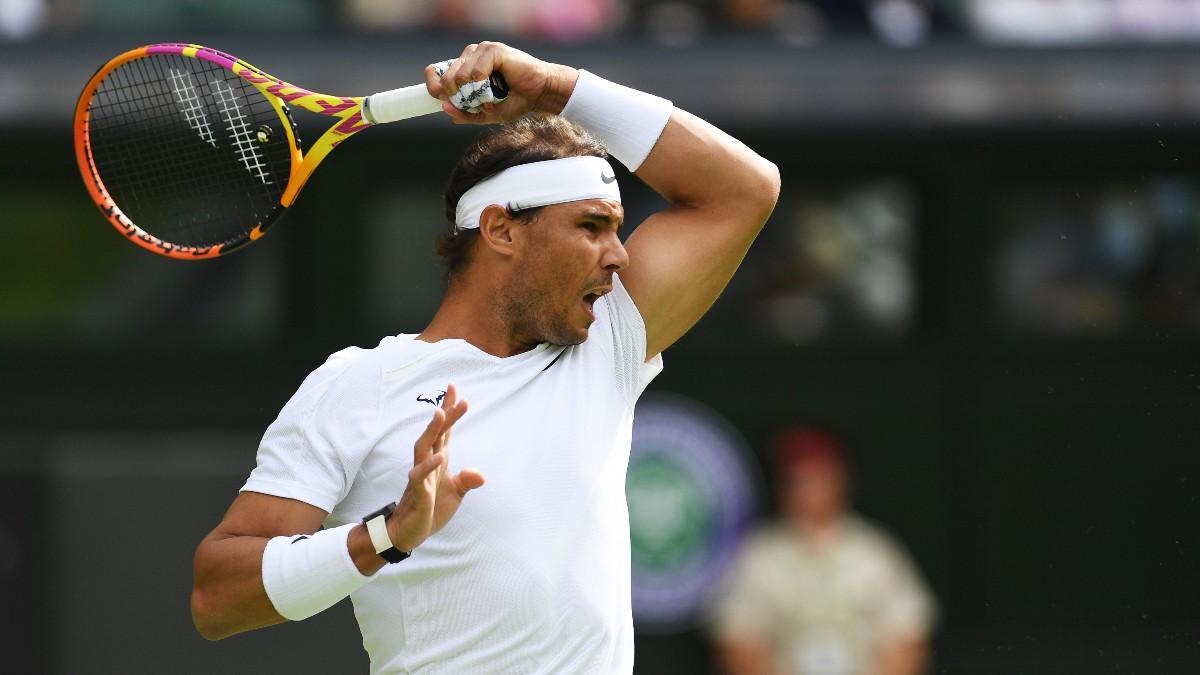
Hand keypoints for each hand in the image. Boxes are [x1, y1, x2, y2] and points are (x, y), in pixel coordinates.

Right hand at [387, 383, 484, 551]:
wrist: (409, 532)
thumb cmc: (430, 509)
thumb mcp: (456, 494)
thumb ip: (466, 480)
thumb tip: (480, 474)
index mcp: (438, 460)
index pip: (445, 431)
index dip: (449, 410)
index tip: (454, 388)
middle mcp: (428, 463)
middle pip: (436, 433)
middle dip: (445, 413)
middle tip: (455, 392)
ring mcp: (421, 476)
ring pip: (424, 447)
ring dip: (432, 430)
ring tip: (441, 412)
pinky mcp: (417, 493)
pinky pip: (420, 476)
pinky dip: (428, 465)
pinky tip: (440, 456)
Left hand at [424, 41, 577, 124]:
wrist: (540, 94)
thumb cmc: (517, 101)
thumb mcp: (487, 114)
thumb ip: (466, 113)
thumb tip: (445, 109)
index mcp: (465, 68)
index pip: (438, 72)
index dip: (435, 86)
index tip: (443, 98)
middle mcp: (471, 56)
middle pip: (447, 75)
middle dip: (458, 95)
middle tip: (478, 103)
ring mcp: (482, 51)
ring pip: (460, 74)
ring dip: (473, 92)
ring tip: (491, 97)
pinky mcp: (493, 50)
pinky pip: (476, 70)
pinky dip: (484, 83)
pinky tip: (496, 87)